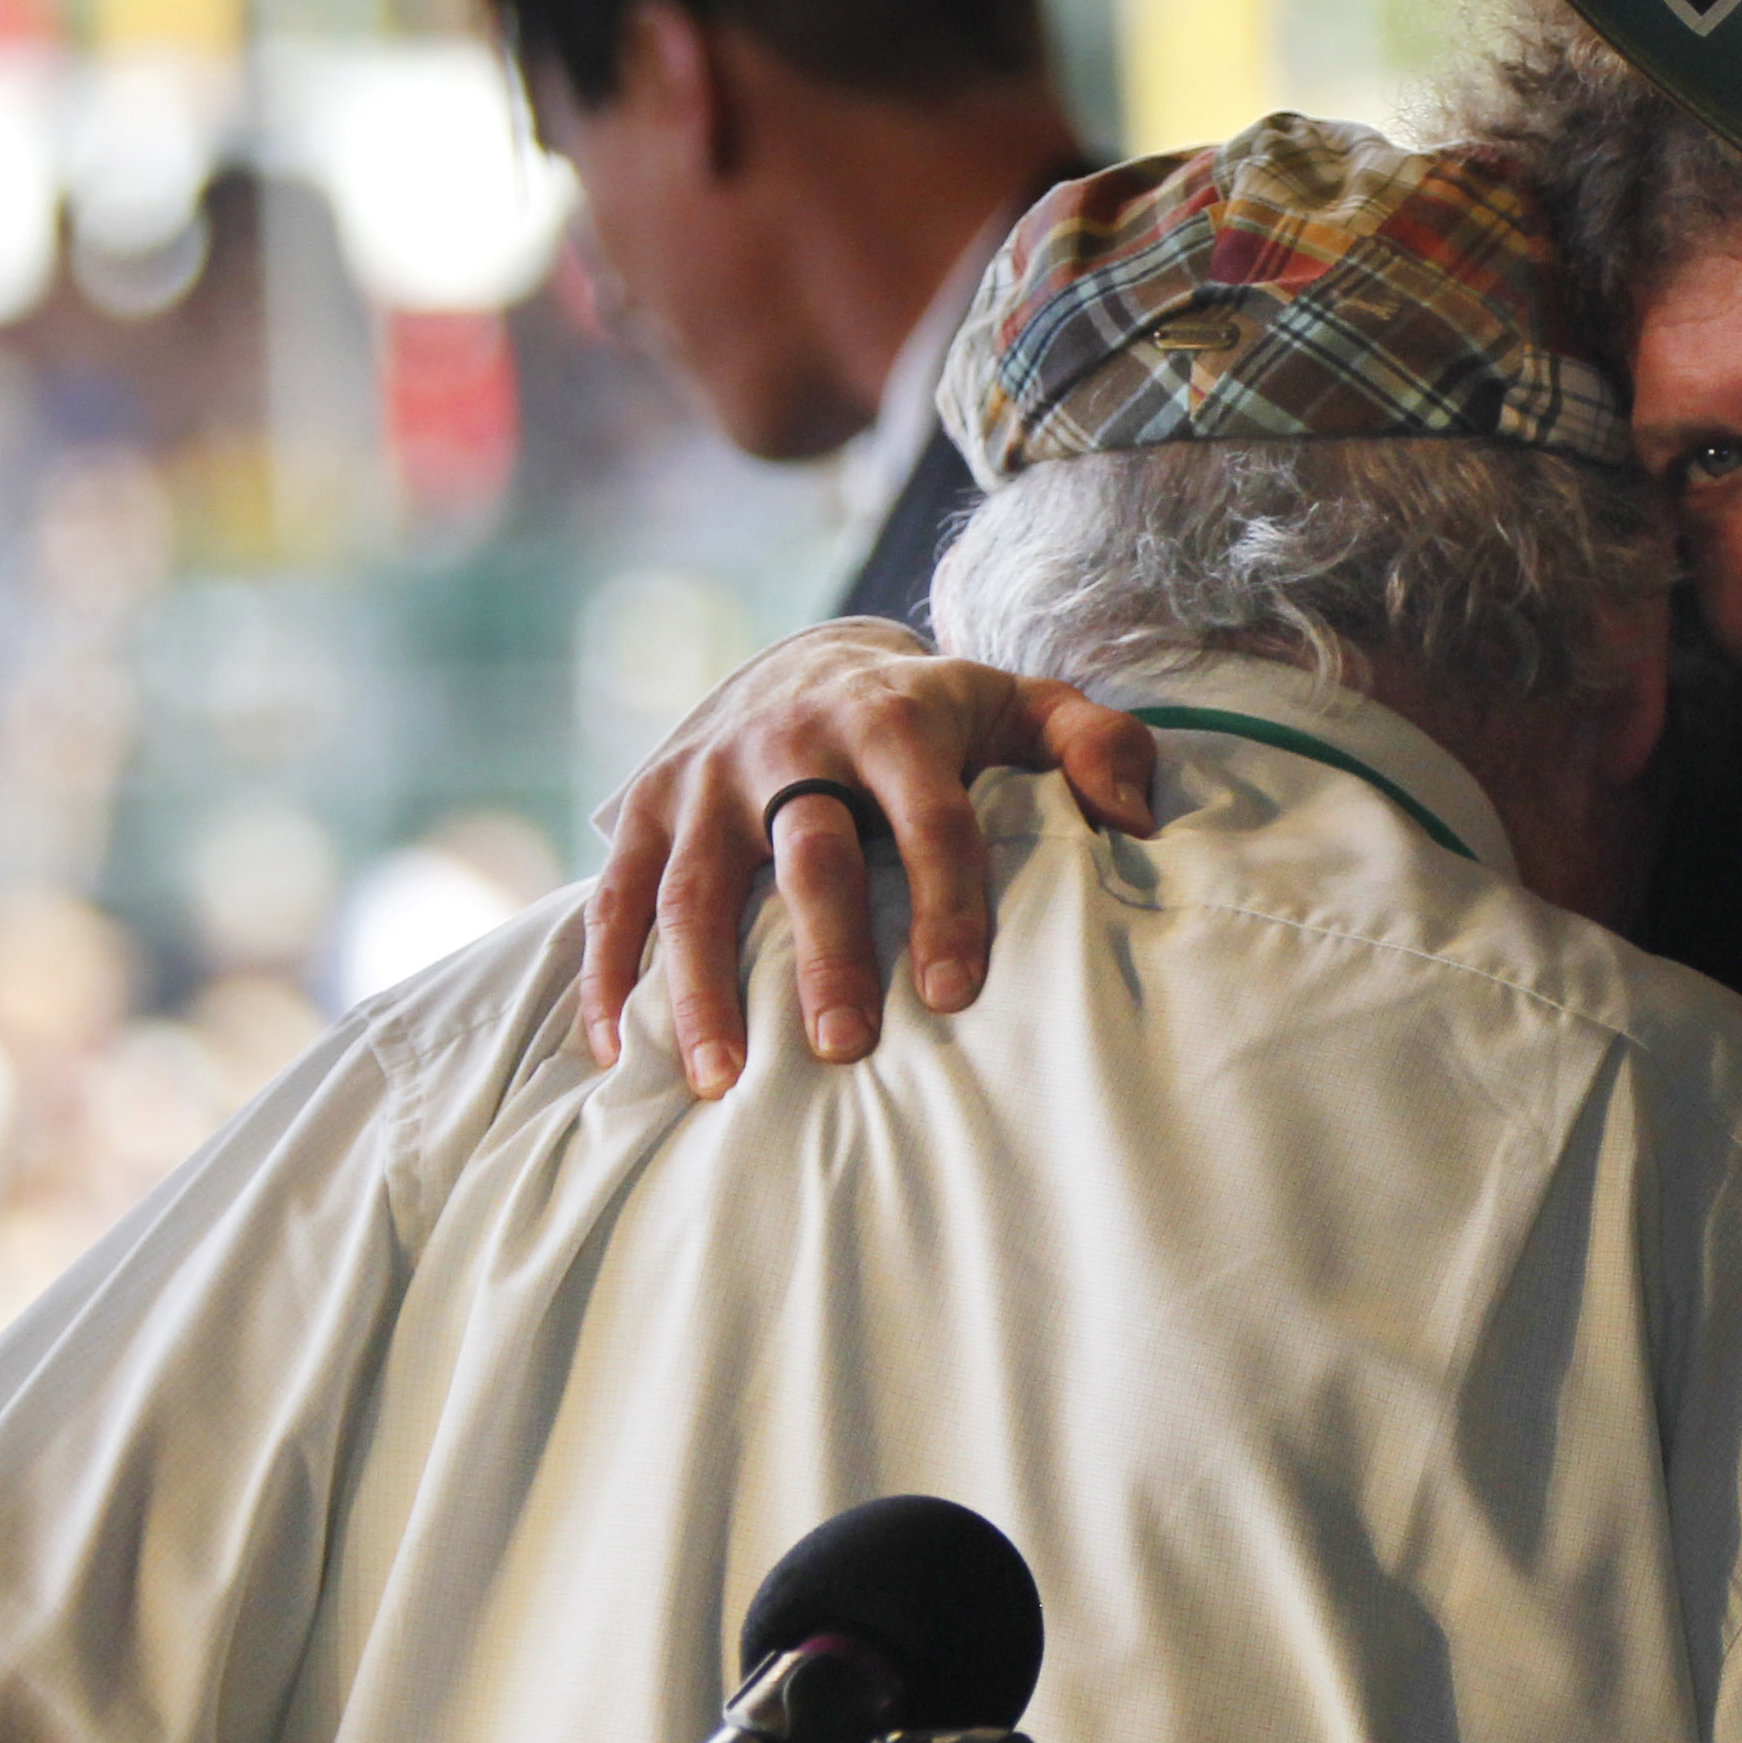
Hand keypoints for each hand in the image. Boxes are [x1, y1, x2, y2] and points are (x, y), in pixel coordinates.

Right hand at [583, 619, 1158, 1097]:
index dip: (945, 903)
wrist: (810, 660)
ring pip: (694, 887)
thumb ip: (1096, 745)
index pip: (930, 818)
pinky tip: (614, 1053)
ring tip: (723, 1082)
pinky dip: (608, 973)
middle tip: (845, 1048)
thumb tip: (1133, 822)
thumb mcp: (1023, 706)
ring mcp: (708, 775)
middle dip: (825, 953)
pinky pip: (614, 894)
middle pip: (808, 854)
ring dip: (699, 986)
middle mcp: (792, 741)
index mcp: (895, 720)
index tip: (954, 994)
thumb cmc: (936, 714)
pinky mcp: (646, 803)